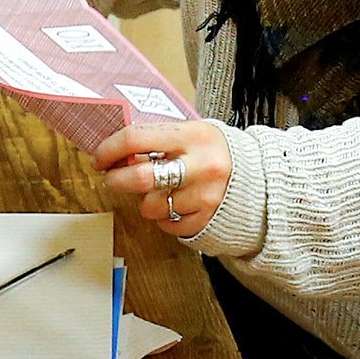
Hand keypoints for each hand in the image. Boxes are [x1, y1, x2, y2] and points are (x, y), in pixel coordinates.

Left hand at [97, 120, 228, 240]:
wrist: (259, 177)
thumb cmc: (214, 152)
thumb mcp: (192, 133)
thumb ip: (159, 140)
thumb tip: (117, 151)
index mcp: (193, 136)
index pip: (136, 139)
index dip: (109, 149)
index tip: (100, 157)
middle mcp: (200, 166)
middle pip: (139, 178)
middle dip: (116, 180)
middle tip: (112, 178)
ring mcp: (204, 196)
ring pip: (150, 207)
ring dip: (144, 201)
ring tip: (157, 191)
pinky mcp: (207, 220)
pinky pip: (167, 225)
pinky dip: (163, 218)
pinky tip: (173, 205)